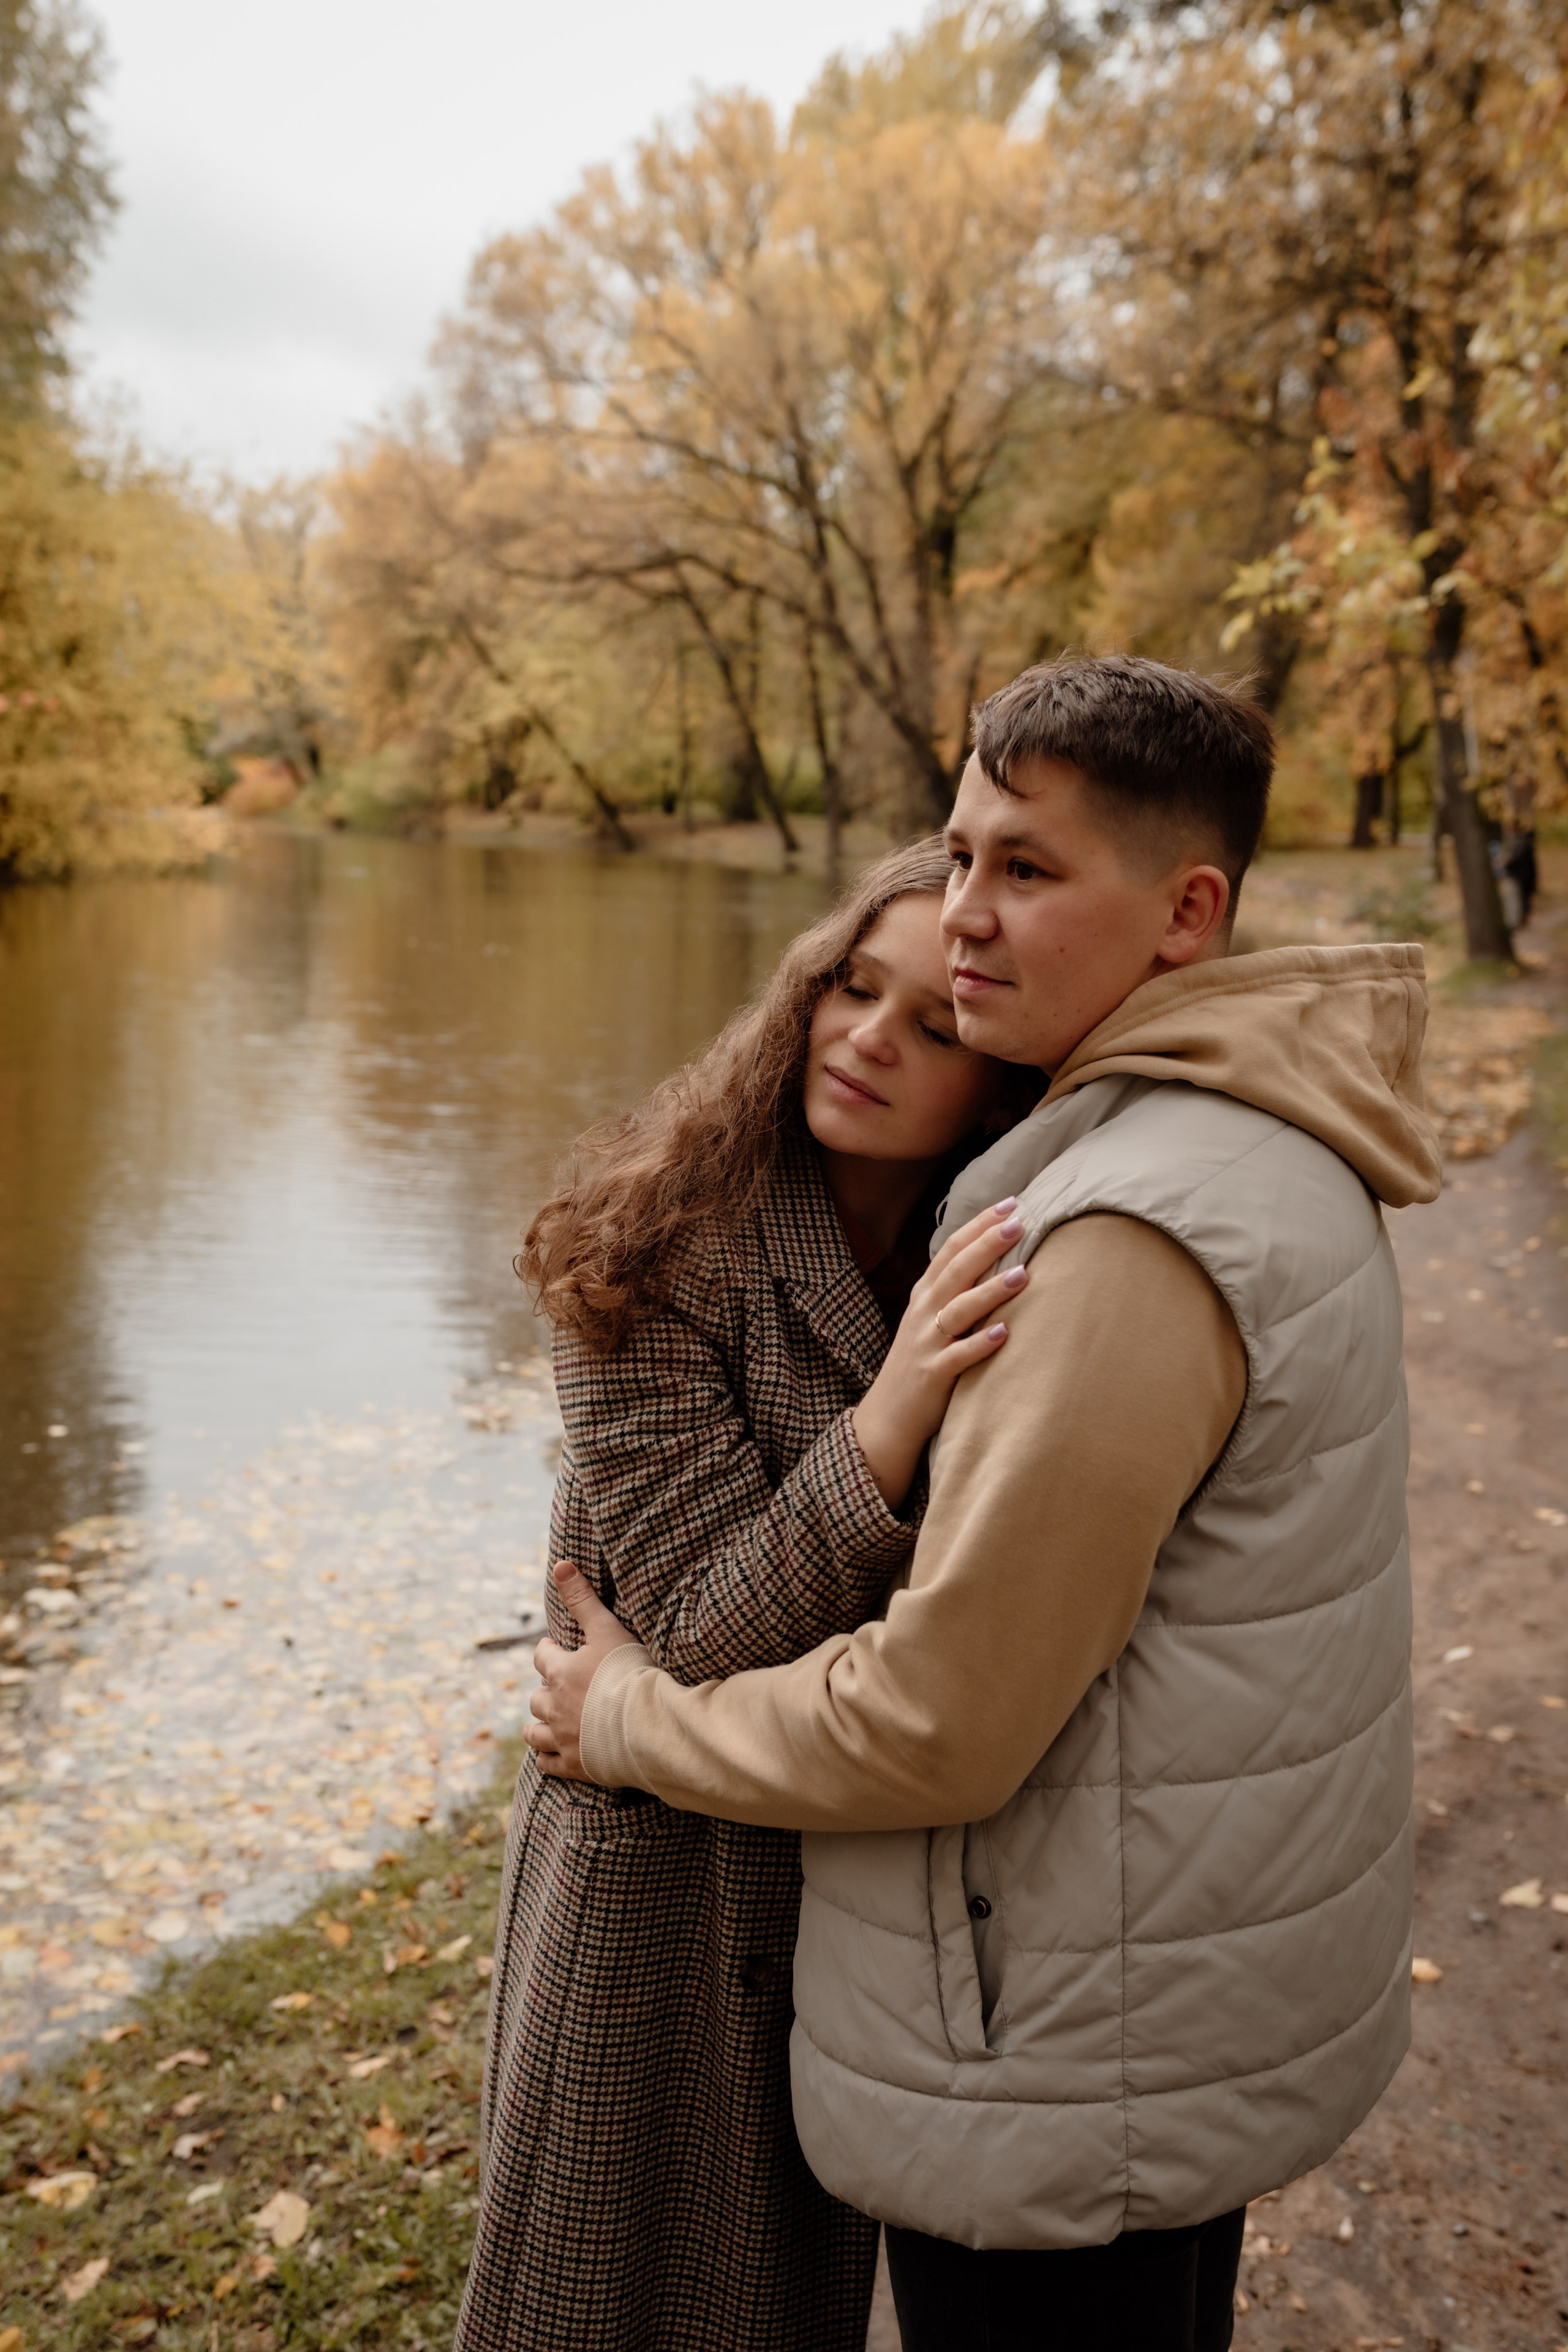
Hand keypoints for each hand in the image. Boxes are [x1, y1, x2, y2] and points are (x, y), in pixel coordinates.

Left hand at [525, 1560, 640, 1780]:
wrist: (649, 1725)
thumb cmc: (631, 1673)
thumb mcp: (607, 1628)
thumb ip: (583, 1598)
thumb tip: (560, 1564)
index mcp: (561, 1672)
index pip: (542, 1656)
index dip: (549, 1651)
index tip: (556, 1649)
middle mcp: (555, 1706)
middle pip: (537, 1696)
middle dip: (546, 1690)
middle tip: (560, 1688)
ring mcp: (562, 1738)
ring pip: (534, 1731)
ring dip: (538, 1724)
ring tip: (548, 1720)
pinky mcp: (574, 1765)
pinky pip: (548, 1763)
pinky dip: (547, 1757)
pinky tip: (552, 1754)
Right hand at [851, 1197, 1026, 1507]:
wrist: (888, 1417)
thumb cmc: (920, 1363)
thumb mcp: (930, 1320)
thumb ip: (955, 1291)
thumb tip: (994, 1257)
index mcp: (924, 1295)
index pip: (951, 1250)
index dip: (979, 1225)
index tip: (1011, 1204)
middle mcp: (923, 1313)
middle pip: (956, 1271)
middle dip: (987, 1244)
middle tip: (1018, 1222)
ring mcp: (926, 1343)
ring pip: (958, 1310)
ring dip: (990, 1291)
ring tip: (1023, 1274)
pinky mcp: (932, 1375)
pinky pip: (958, 1357)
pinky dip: (980, 1344)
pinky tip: (1004, 1333)